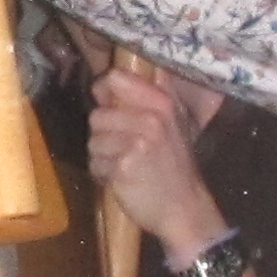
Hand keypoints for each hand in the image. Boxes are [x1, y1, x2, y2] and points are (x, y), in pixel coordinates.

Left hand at [87, 67, 225, 257]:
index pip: (115, 79)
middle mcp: (150, 119)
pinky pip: (95, 164)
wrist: (183, 209)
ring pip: (93, 141)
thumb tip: (139, 66)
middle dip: (104, 134)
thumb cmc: (176, 166)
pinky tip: (122, 180)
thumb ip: (158, 93)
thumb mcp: (176, 123)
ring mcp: (136, 143)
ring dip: (102, 157)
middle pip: (97, 115)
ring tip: (124, 166)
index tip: (108, 104)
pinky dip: (103, 175)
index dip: (103, 91)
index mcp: (162, 103)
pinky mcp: (122, 167)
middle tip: (124, 149)